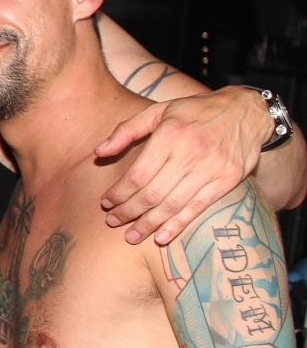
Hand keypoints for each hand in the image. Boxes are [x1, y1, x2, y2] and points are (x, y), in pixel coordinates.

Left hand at [96, 86, 270, 244]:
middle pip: (152, 193)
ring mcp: (211, 168)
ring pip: (173, 204)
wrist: (247, 111)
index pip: (138, 174)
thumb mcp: (159, 111)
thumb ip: (127, 130)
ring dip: (148, 223)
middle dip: (129, 211)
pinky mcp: (228, 180)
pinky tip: (161, 237)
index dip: (119, 193)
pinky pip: (198, 208)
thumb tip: (99, 151)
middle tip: (112, 221)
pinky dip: (178, 225)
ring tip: (131, 235)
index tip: (106, 203)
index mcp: (170, 134)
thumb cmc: (195, 111)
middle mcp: (191, 152)